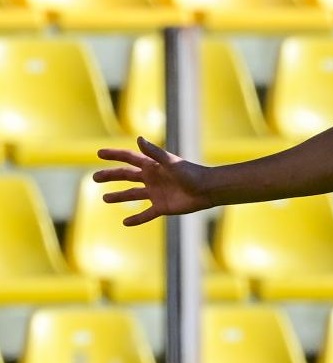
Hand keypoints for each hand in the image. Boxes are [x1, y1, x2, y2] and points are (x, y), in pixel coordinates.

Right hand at [93, 137, 209, 225]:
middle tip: (94, 177)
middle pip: (126, 176)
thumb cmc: (191, 173)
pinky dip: (136, 219)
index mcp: (153, 166)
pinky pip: (146, 214)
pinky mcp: (162, 207)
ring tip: (105, 198)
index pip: (129, 158)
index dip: (114, 155)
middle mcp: (152, 178)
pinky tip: (125, 222)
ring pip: (133, 194)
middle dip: (111, 176)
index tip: (99, 153)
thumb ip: (154, 152)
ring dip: (119, 196)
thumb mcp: (170, 162)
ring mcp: (156, 193)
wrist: (207, 190)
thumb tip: (138, 139)